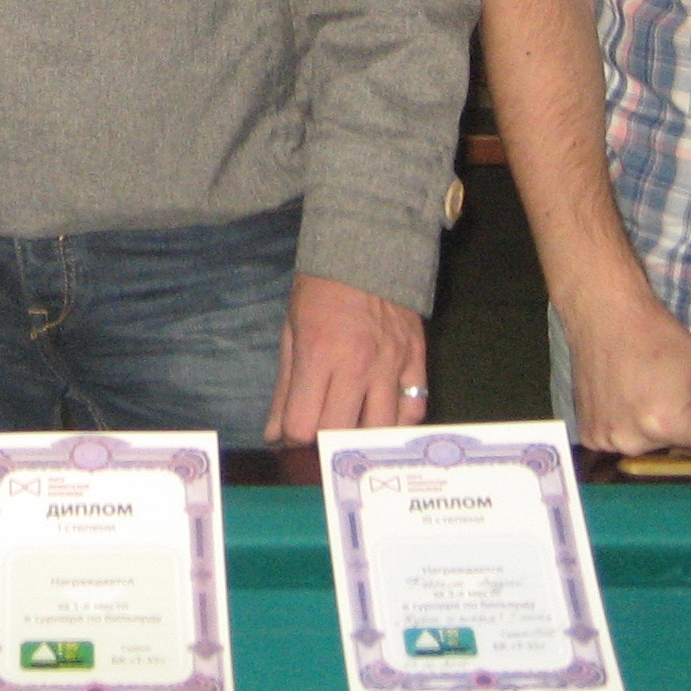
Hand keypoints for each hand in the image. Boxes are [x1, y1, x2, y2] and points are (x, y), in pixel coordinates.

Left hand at [262, 275, 428, 443]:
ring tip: (351, 429)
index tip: (294, 430)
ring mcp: (391, 364)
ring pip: (380, 430)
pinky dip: (399, 422)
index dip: (293, 437)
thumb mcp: (291, 331)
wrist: (368, 248)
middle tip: (321, 430)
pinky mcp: (417, 360)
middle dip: (323, 442)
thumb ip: (284, 388)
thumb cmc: (320, 290)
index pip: (303, 426)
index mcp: (318, 354)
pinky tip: (385, 417)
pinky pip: (414, 410)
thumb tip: (273, 435)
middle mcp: (357, 365)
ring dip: (361, 436)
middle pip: (339, 434)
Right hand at [563, 293, 690, 460]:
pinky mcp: (590, 434)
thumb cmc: (658, 336)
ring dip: (657, 419)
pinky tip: (624, 394)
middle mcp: (631, 440)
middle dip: (683, 414)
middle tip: (670, 378)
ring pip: (654, 442)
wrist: (603, 312)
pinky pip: (625, 439)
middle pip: (680, 441)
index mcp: (664, 425)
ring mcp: (605, 439)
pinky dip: (630, 423)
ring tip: (646, 382)